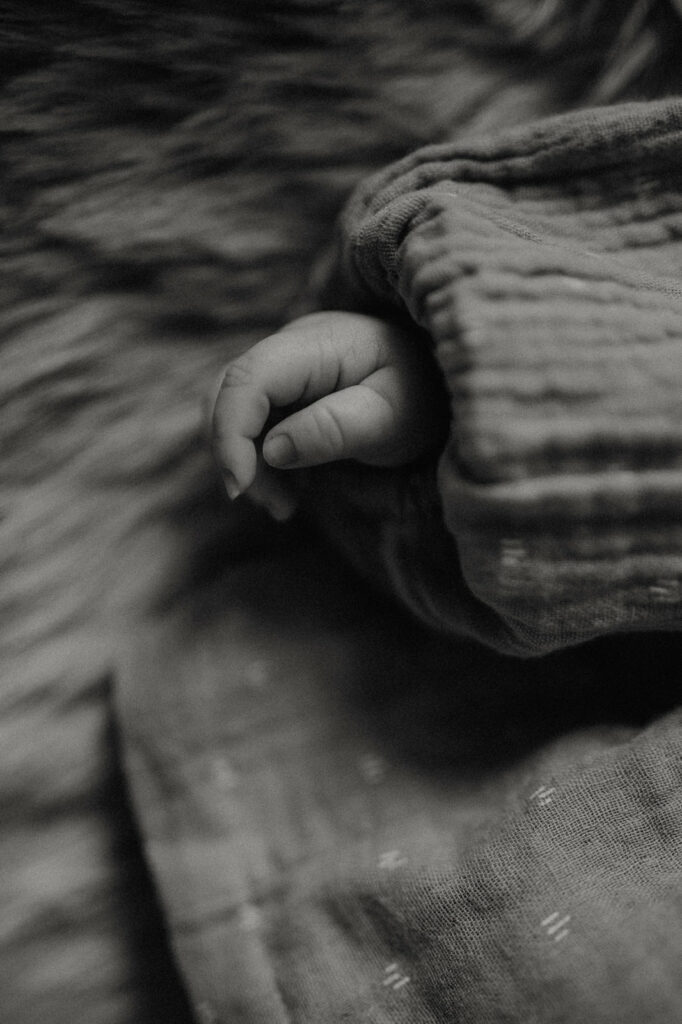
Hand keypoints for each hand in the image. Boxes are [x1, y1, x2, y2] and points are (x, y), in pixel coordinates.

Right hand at [210, 311, 448, 519]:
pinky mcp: (284, 395)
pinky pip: (252, 427)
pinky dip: (260, 464)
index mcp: (316, 344)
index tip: (240, 486)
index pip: (248, 379)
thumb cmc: (422, 399)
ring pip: (233, 413)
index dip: (231, 431)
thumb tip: (272, 450)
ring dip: (247, 464)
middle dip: (236, 454)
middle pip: (227, 394)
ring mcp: (284, 370)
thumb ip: (334, 430)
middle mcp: (289, 349)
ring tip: (285, 505)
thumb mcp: (391, 420)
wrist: (437, 387)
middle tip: (276, 506)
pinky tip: (291, 492)